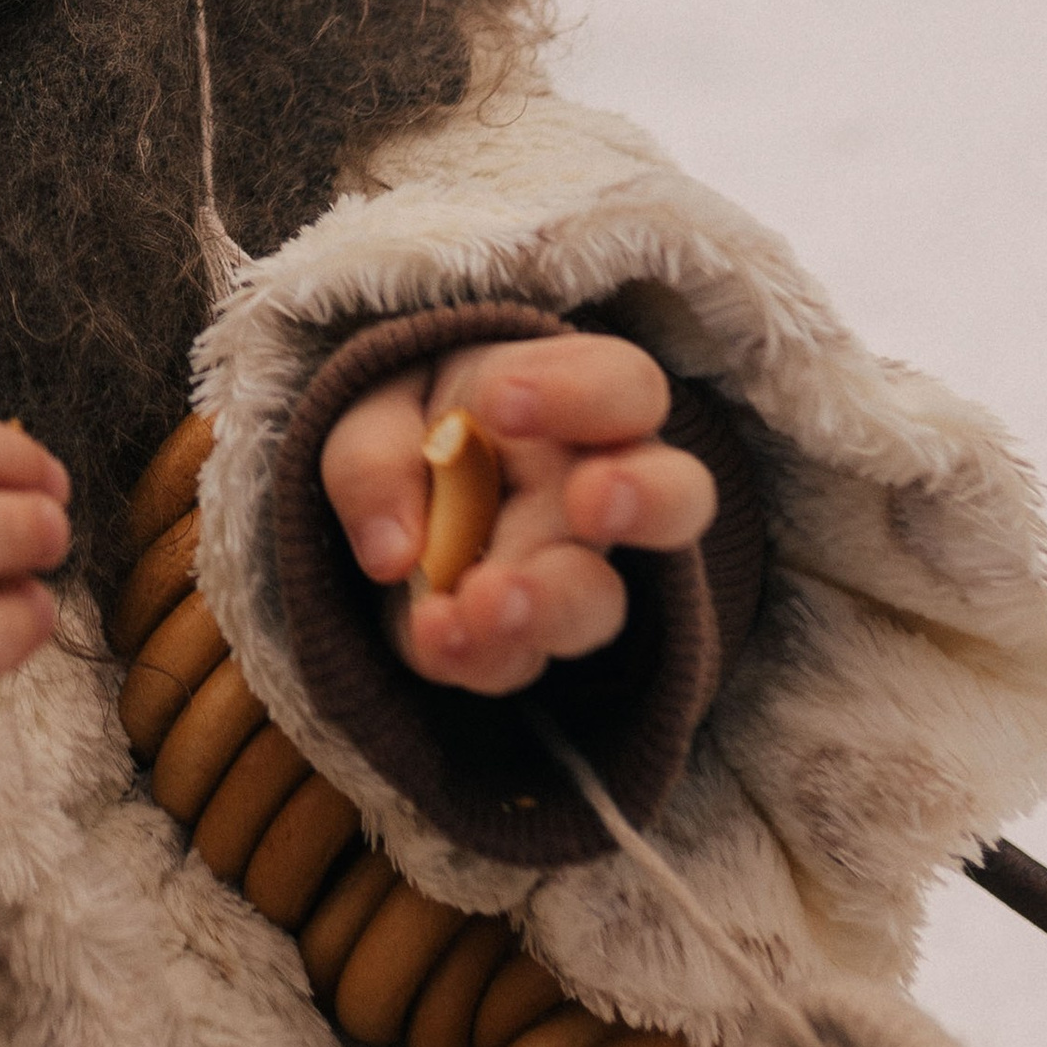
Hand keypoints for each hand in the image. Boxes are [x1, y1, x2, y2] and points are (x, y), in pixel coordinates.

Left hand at [319, 333, 715, 695]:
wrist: (395, 502)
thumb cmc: (412, 431)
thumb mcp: (373, 414)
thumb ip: (375, 461)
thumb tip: (392, 552)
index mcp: (576, 401)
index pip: (624, 386)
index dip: (582, 394)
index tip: (503, 400)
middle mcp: (601, 490)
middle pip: (674, 496)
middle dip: (641, 500)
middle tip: (592, 503)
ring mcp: (576, 574)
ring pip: (603, 600)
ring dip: (548, 605)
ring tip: (484, 600)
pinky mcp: (526, 640)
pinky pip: (520, 660)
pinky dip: (476, 655)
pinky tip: (435, 637)